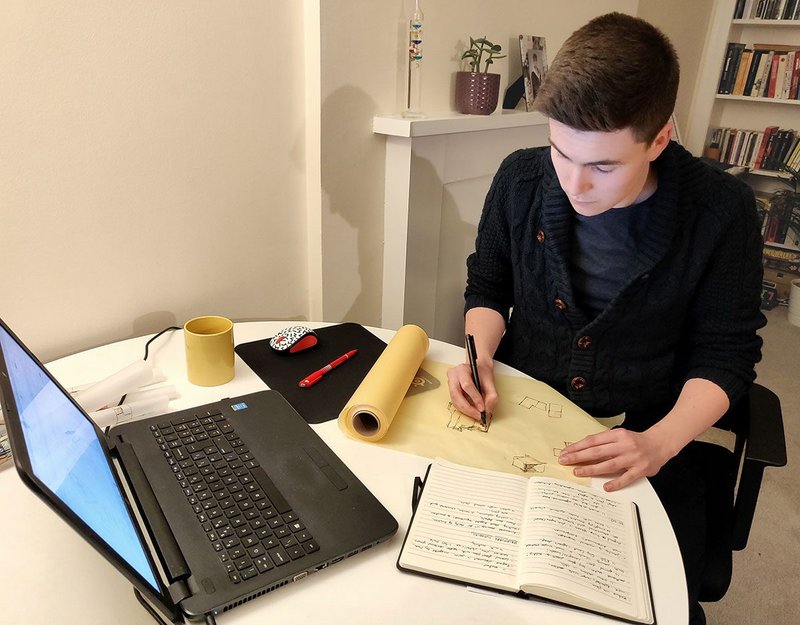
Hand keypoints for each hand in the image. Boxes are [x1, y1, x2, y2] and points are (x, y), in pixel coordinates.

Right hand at [446, 362, 497, 421]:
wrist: (478, 369)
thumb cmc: (482, 372)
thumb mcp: (490, 381)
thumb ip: (492, 395)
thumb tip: (487, 409)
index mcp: (462, 370)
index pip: (466, 385)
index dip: (475, 398)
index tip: (482, 408)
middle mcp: (453, 376)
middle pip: (457, 395)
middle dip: (468, 408)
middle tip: (478, 415)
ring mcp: (450, 384)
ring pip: (455, 401)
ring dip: (466, 410)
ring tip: (476, 414)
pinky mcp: (451, 391)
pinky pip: (456, 403)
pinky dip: (464, 409)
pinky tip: (472, 411)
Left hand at [557, 428, 674, 491]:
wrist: (660, 444)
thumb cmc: (636, 441)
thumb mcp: (620, 435)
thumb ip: (604, 442)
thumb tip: (582, 450)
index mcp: (617, 435)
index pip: (593, 440)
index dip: (578, 446)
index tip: (566, 452)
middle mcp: (624, 445)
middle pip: (597, 451)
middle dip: (579, 456)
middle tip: (565, 461)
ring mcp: (632, 458)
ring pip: (609, 464)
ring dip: (591, 469)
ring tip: (577, 472)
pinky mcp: (640, 469)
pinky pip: (626, 478)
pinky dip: (616, 482)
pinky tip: (605, 487)